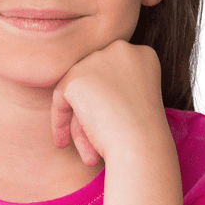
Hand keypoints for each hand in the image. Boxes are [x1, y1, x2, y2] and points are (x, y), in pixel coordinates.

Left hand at [49, 40, 168, 166]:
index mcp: (142, 54)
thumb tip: (89, 91)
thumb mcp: (135, 102)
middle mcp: (120, 49)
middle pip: (94, 81)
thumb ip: (114, 88)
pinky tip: (63, 143)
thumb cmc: (144, 133)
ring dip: (79, 123)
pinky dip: (60, 121)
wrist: (141, 145)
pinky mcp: (75, 77)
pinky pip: (60, 99)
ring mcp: (96, 60)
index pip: (112, 73)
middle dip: (90, 114)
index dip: (108, 101)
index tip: (110, 125)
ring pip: (77, 91)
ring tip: (86, 154)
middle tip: (91, 144)